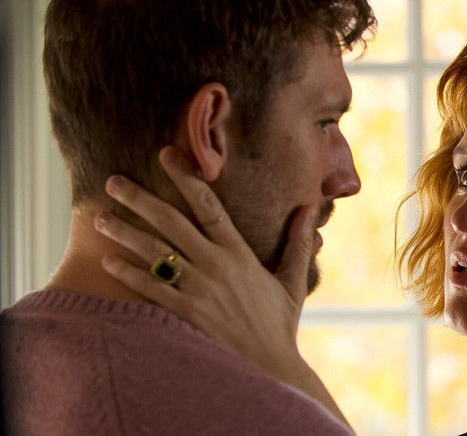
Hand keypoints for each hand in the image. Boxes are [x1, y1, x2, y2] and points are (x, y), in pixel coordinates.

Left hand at [94, 146, 347, 424]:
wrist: (270, 366)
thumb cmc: (280, 323)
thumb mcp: (293, 280)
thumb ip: (299, 242)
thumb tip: (311, 208)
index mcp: (239, 253)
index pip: (209, 205)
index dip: (186, 177)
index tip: (166, 155)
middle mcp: (216, 265)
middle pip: (171, 222)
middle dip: (140, 199)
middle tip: (113, 181)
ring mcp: (199, 290)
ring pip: (155, 253)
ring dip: (125, 233)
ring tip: (100, 218)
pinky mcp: (186, 314)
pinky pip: (150, 289)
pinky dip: (128, 274)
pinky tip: (108, 262)